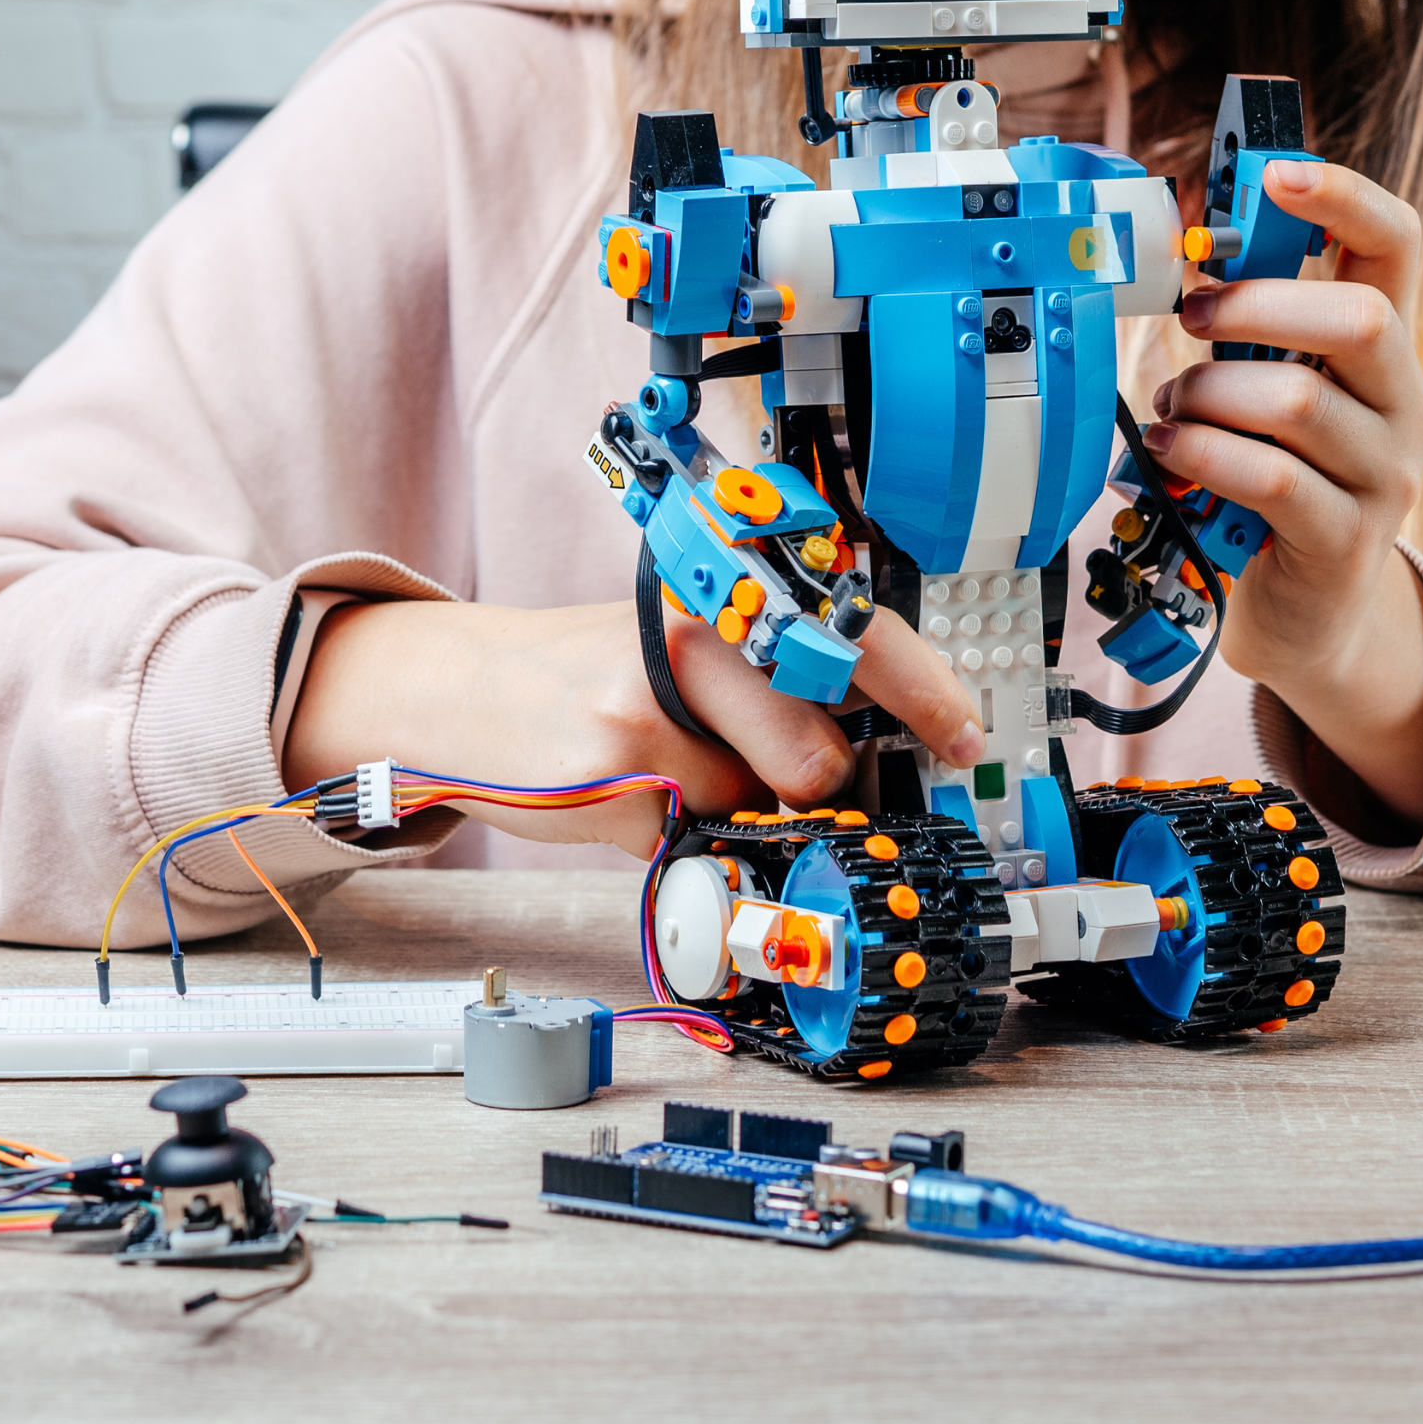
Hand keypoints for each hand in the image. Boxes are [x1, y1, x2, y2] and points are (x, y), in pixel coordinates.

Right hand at [287, 598, 986, 855]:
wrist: (461, 689)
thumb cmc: (595, 671)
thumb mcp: (687, 641)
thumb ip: (773, 677)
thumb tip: (881, 753)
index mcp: (727, 587)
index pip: (858, 633)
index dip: (926, 694)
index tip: (960, 737)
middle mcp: (698, 630)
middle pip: (820, 754)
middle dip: (806, 783)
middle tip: (754, 764)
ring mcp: (653, 706)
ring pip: (762, 803)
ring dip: (737, 808)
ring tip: (675, 768)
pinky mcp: (615, 775)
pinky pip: (696, 836)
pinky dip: (676, 833)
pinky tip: (627, 790)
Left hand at [1147, 158, 1422, 826]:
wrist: (1309, 616)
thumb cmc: (1272, 488)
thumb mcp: (1267, 399)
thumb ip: (1247, 334)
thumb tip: (1184, 257)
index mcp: (1384, 352)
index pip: (1397, 245)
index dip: (1344, 197)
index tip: (1276, 175)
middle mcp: (1402, 405)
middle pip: (1361, 318)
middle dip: (1259, 306)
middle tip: (1194, 320)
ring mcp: (1384, 477)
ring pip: (1298, 402)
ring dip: (1212, 395)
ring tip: (1176, 410)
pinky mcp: (1344, 541)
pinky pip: (1271, 477)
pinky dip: (1205, 455)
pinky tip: (1170, 454)